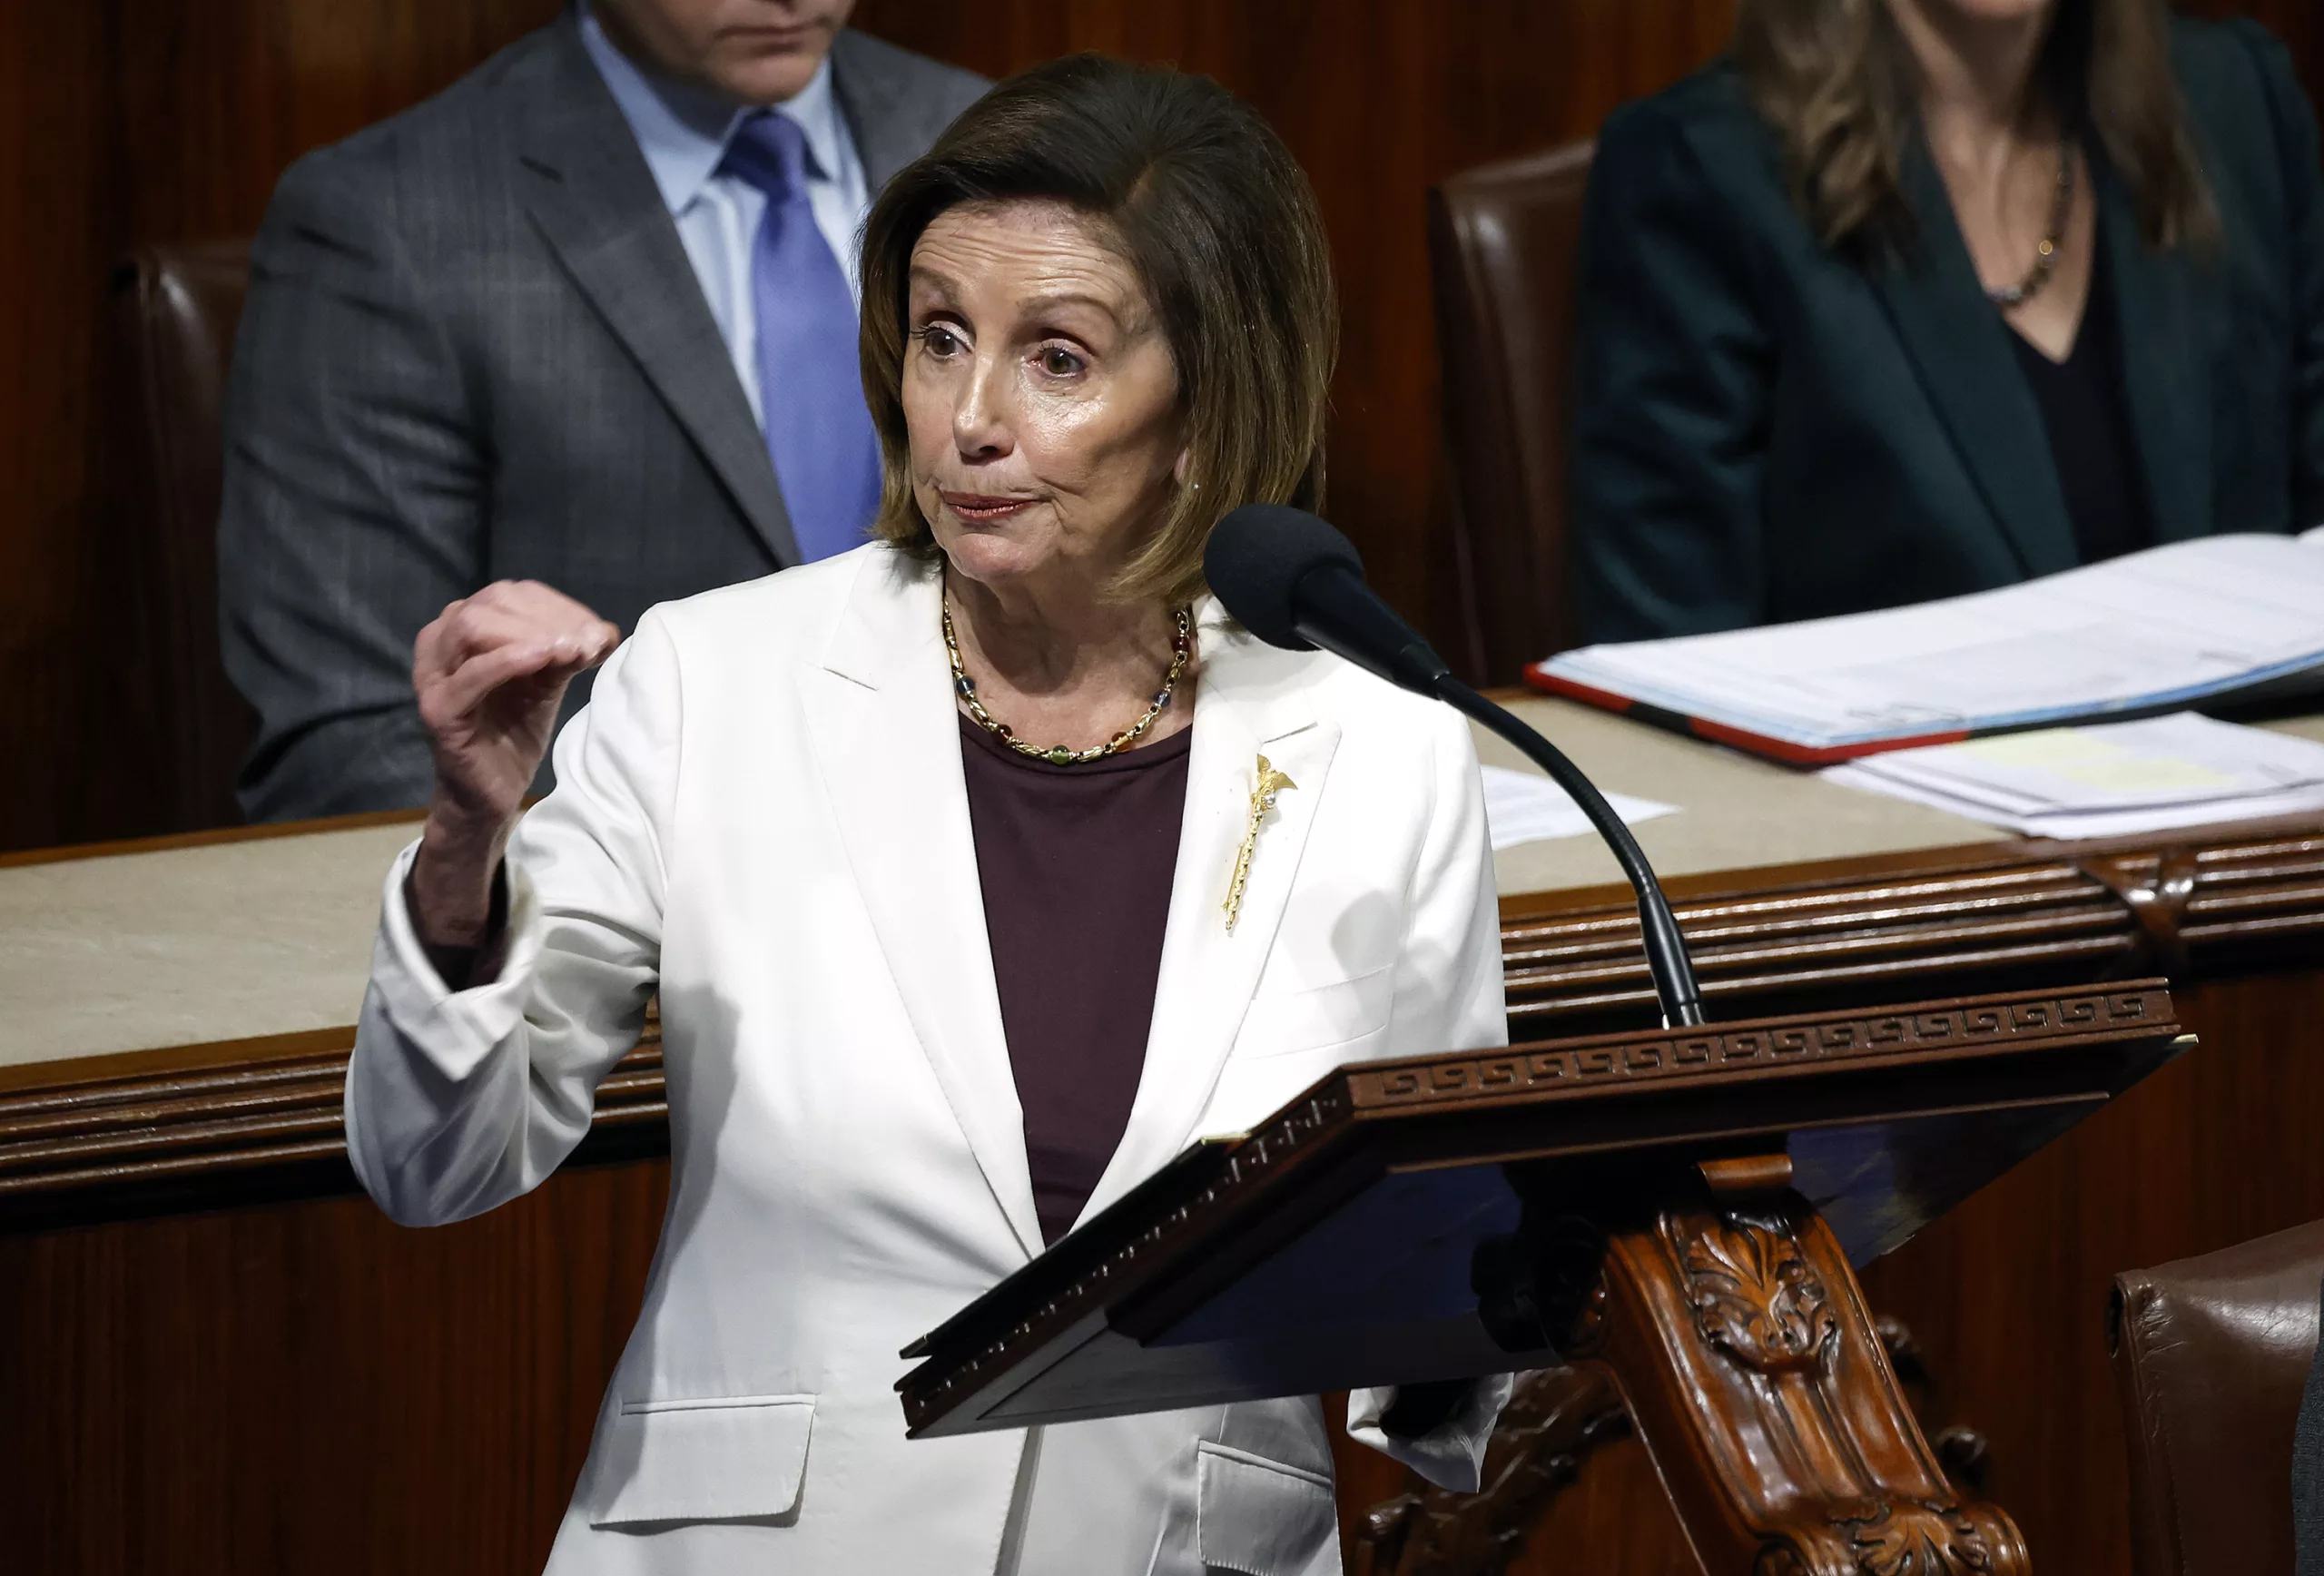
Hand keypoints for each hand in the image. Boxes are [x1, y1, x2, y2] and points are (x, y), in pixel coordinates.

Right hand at [409, 581, 619, 945]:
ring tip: (573, 650)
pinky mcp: (438, 709)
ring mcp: (433, 675)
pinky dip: (510, 660)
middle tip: (591, 642)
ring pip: (474, 626)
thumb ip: (565, 651)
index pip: (511, 594)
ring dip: (532, 633)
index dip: (559, 606)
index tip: (599, 632)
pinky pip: (471, 674)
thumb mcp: (546, 682)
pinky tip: (547, 658)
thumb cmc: (515, 731)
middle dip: (550, 619)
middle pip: (492, 603)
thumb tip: (603, 631)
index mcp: (463, 628)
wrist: (492, 792)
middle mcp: (440, 642)